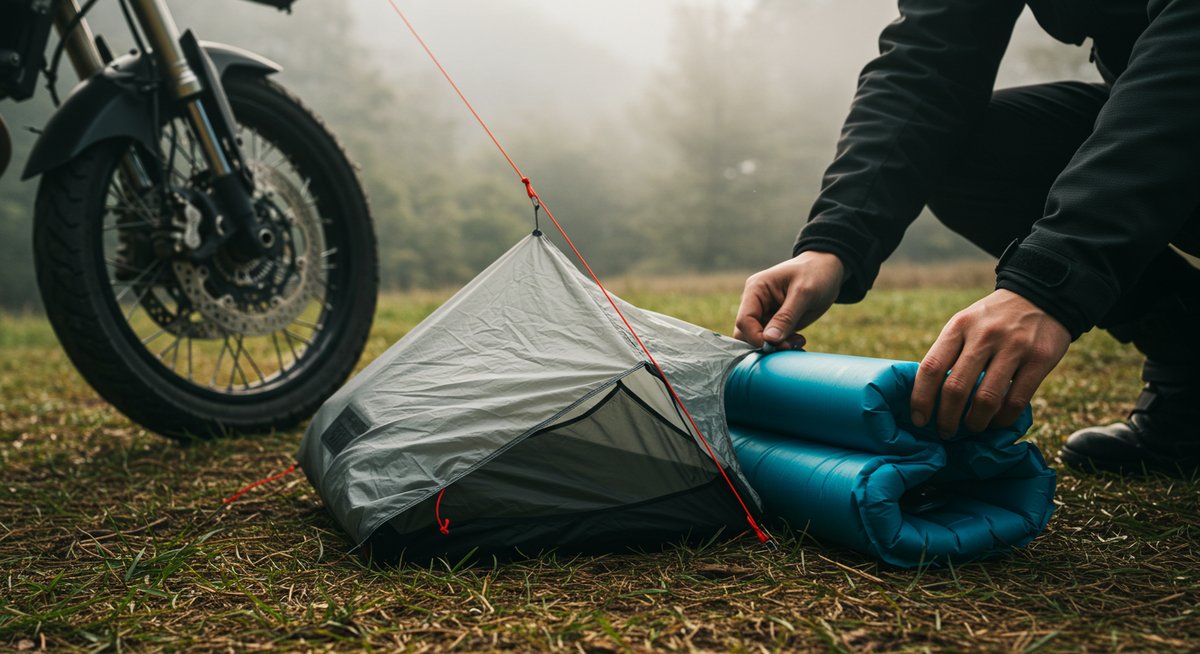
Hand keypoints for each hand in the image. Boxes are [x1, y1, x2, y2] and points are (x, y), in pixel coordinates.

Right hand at [734, 251, 844, 348]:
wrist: (829, 270)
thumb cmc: (816, 274)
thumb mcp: (804, 293)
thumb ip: (785, 317)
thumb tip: (768, 340)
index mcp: (756, 290)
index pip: (744, 320)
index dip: (755, 337)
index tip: (776, 345)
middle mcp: (756, 303)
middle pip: (746, 333)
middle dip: (766, 344)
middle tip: (789, 346)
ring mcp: (765, 313)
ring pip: (759, 340)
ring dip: (777, 347)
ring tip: (798, 341)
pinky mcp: (776, 323)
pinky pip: (772, 341)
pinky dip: (784, 345)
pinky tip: (799, 340)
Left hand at [911, 289, 1070, 437]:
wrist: (1042, 296)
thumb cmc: (993, 319)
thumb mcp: (966, 323)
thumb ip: (949, 352)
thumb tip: (929, 396)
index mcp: (959, 326)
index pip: (931, 368)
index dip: (921, 398)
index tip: (919, 420)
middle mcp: (984, 336)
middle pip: (956, 387)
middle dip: (947, 418)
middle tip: (946, 432)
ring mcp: (1013, 347)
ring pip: (986, 399)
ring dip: (975, 422)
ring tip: (971, 428)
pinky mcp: (1039, 359)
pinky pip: (1016, 400)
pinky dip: (1002, 418)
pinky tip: (996, 422)